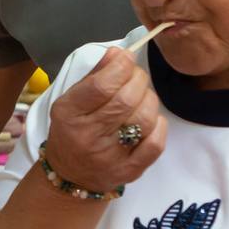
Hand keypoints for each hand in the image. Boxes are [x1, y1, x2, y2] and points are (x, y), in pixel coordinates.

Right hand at [41, 47, 166, 194]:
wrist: (72, 176)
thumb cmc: (72, 130)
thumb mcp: (72, 101)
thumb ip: (95, 75)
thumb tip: (119, 53)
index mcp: (69, 114)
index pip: (100, 86)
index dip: (120, 66)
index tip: (127, 58)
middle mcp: (88, 136)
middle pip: (125, 100)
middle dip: (138, 79)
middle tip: (136, 76)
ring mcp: (110, 156)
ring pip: (143, 119)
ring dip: (149, 99)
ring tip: (142, 96)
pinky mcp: (129, 171)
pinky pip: (155, 144)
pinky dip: (159, 125)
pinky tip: (151, 119)